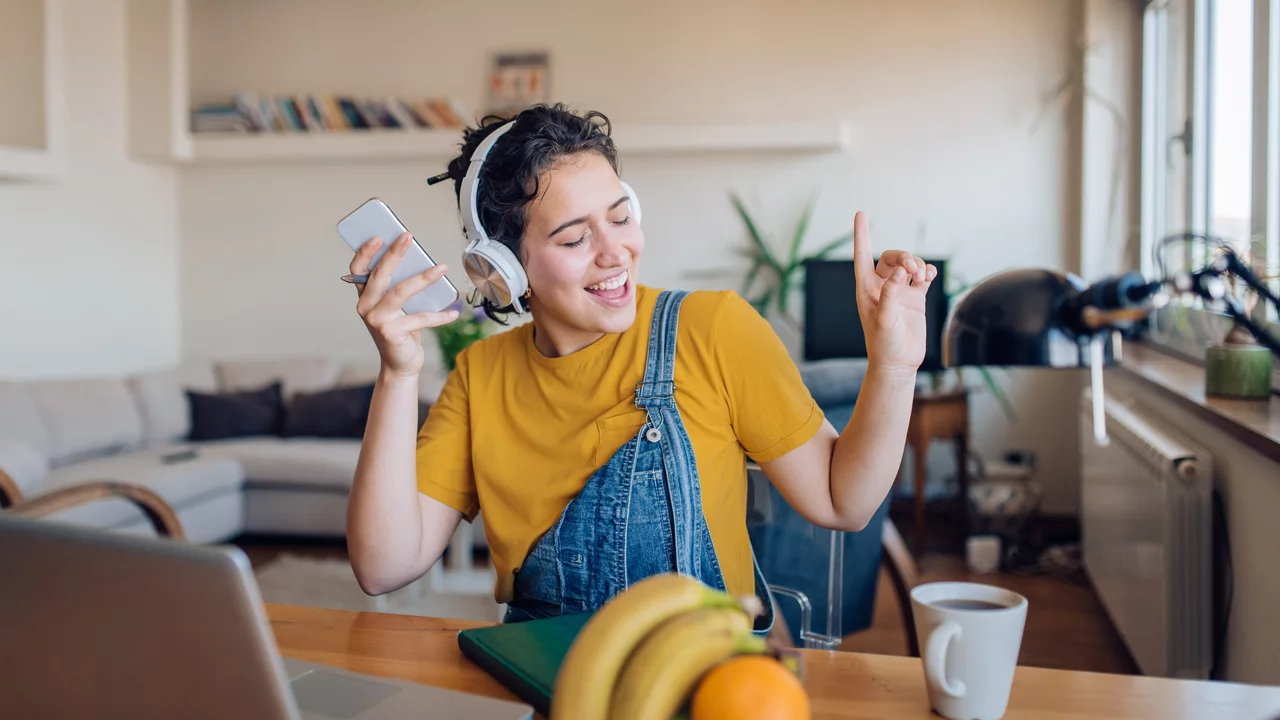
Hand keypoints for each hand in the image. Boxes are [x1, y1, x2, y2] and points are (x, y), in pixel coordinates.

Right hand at [350, 232, 459, 377]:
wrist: (399, 364)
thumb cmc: (401, 331)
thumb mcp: (397, 308)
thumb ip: (399, 288)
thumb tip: (419, 262)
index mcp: (365, 297)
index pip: (358, 270)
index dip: (365, 252)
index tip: (378, 236)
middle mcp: (366, 307)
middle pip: (380, 275)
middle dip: (395, 253)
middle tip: (408, 237)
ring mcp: (377, 320)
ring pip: (401, 292)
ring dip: (424, 277)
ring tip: (442, 268)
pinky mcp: (391, 332)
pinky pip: (420, 318)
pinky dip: (439, 315)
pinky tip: (453, 312)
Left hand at [852, 212, 936, 374]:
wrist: (899, 362)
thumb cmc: (884, 344)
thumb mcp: (884, 320)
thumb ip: (891, 294)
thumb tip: (900, 272)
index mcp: (866, 289)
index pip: (862, 255)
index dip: (862, 235)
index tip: (861, 214)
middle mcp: (882, 287)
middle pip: (891, 258)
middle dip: (903, 256)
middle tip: (912, 268)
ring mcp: (899, 291)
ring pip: (908, 265)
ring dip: (917, 264)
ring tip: (923, 275)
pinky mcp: (915, 298)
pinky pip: (922, 276)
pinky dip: (927, 272)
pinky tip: (929, 276)